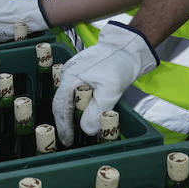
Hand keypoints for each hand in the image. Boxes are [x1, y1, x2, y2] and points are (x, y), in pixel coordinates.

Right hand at [52, 21, 157, 144]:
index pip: (61, 106)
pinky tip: (81, 112)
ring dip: (70, 113)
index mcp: (70, 77)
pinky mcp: (82, 71)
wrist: (128, 47)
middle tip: (69, 138)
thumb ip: (96, 112)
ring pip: (67, 97)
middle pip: (61, 102)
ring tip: (74, 128)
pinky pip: (74, 91)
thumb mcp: (110, 91)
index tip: (67, 140)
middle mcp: (68, 74)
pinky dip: (76, 104)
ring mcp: (74, 71)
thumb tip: (86, 130)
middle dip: (64, 121)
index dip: (63, 125)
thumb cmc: (118, 66)